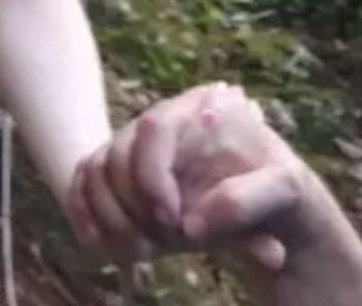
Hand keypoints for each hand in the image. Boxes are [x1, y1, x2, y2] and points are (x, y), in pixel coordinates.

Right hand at [65, 83, 308, 270]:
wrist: (259, 201)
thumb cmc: (270, 190)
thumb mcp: (281, 192)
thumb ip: (246, 203)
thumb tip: (192, 226)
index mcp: (201, 109)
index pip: (154, 128)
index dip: (152, 178)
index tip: (172, 222)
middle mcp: (160, 118)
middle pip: (117, 156)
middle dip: (132, 210)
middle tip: (159, 245)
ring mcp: (133, 142)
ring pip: (94, 172)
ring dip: (110, 220)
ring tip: (141, 252)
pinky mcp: (115, 170)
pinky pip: (80, 185)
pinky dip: (86, 217)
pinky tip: (106, 246)